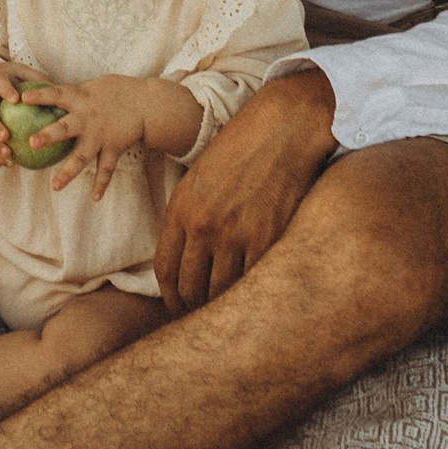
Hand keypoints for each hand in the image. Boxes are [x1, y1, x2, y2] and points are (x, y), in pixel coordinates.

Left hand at [36, 70, 199, 197]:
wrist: (146, 103)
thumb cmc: (114, 91)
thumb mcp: (90, 86)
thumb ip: (70, 94)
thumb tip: (44, 95)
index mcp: (80, 98)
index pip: (55, 95)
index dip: (39, 96)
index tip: (22, 99)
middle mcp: (87, 118)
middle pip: (64, 128)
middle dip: (48, 136)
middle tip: (31, 143)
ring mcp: (100, 135)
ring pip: (82, 156)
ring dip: (69, 171)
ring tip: (55, 186)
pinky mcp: (114, 148)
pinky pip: (106, 169)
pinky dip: (101, 184)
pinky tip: (94, 197)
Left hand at [151, 67, 336, 312]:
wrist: (282, 129)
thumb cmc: (241, 150)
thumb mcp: (200, 178)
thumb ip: (189, 217)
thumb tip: (187, 259)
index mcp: (181, 208)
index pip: (165, 269)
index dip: (170, 296)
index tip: (177, 306)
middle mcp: (203, 225)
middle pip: (190, 286)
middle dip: (193, 307)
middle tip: (202, 319)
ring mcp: (235, 234)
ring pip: (221, 291)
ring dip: (222, 308)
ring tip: (227, 316)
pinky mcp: (267, 238)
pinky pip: (253, 282)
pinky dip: (251, 295)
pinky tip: (255, 300)